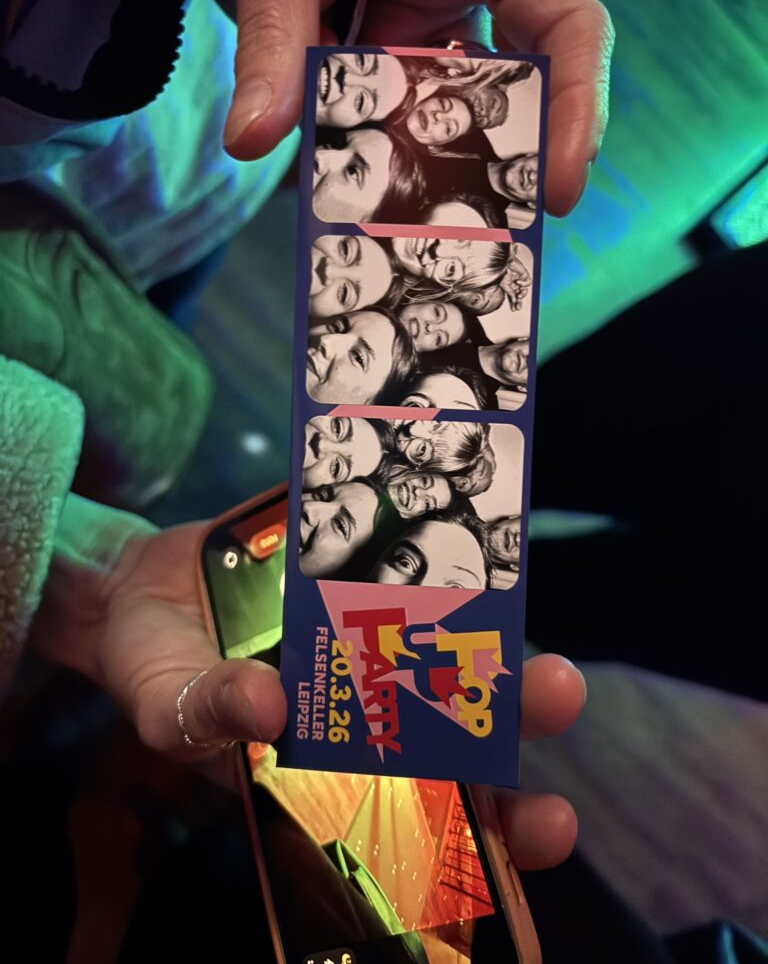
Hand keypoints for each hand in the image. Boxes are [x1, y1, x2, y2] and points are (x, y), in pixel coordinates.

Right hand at [37, 511, 584, 865]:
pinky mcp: (357, 568)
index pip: (430, 815)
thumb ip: (205, 715)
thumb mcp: (164, 705)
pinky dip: (435, 544)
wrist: (141, 586)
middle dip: (519, 715)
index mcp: (335, 765)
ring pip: (448, 638)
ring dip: (496, 631)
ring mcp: (368, 630)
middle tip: (557, 691)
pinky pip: (405, 558)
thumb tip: (264, 708)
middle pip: (461, 721)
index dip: (497, 830)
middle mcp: (368, 701)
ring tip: (524, 604)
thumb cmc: (154, 667)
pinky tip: (472, 528)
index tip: (547, 825)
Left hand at [188, 0, 613, 215]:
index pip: (563, 21)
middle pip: (520, 89)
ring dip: (426, 178)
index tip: (562, 190)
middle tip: (494, 238)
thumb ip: (272, 43)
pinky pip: (388, 127)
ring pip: (446, 124)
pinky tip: (353, 206)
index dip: (578, 102)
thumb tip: (252, 139)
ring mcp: (420, 37)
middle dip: (507, 165)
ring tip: (408, 235)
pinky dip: (372, 165)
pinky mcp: (379, 69)